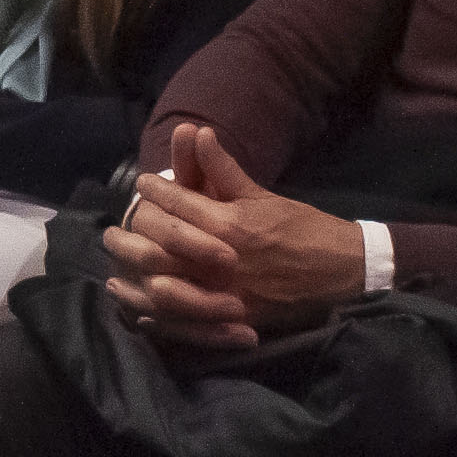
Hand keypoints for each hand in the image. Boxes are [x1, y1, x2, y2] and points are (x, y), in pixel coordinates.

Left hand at [105, 125, 361, 346]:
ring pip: (167, 290)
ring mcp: (230, 295)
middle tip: (111, 229)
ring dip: (136, 281)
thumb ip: (224, 169)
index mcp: (232, 224)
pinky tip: (141, 311)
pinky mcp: (237, 321)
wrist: (345, 270)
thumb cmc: (305, 228)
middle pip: (162, 248)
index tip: (140, 184)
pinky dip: (162, 319)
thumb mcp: (264, 195)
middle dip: (133, 235)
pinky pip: (190, 324)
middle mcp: (224, 261)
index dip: (155, 192)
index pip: (179, 205)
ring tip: (114, 271)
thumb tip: (199, 132)